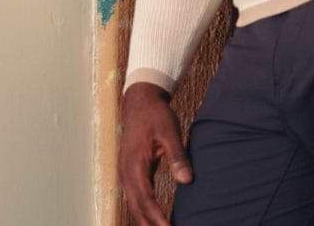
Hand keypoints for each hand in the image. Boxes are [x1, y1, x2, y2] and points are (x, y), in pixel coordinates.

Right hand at [119, 81, 192, 224]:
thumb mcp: (169, 131)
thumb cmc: (155, 114)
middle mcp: (127, 172)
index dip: (156, 217)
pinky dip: (144, 210)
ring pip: (134, 204)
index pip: (145, 198)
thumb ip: (177, 156)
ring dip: (146, 220)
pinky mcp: (130, 172)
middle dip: (150, 224)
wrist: (140, 100)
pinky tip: (156, 218)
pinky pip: (136, 196)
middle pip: (136, 207)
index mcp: (135, 164)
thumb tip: (187, 180)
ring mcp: (126, 173)